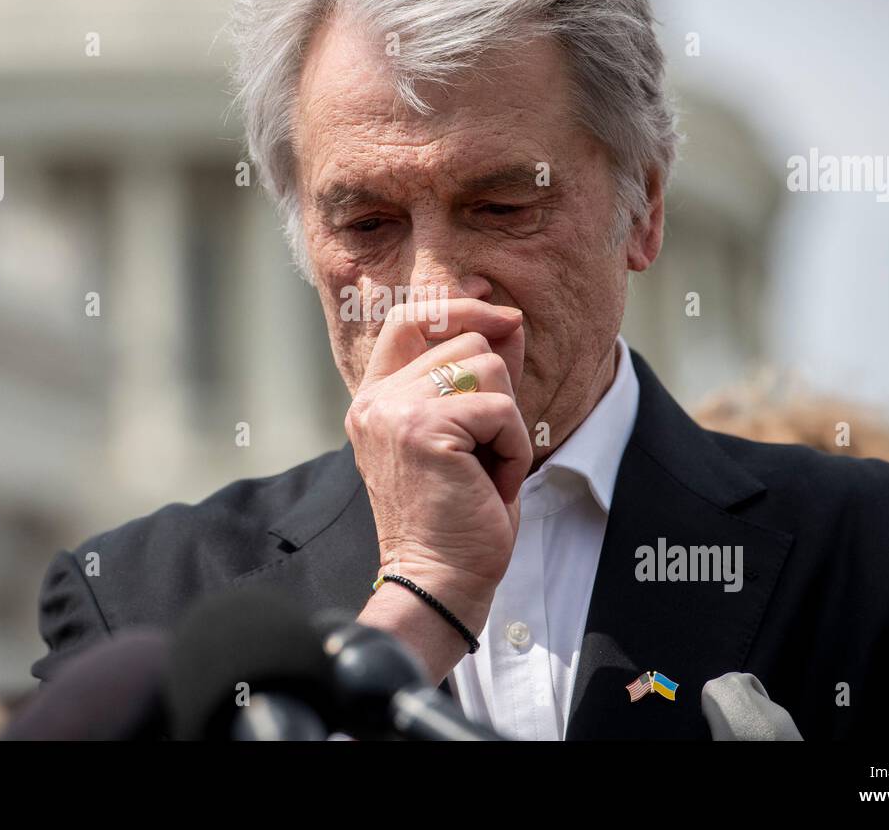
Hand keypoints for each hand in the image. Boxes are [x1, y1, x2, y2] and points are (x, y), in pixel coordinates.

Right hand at [348, 298, 530, 677]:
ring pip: (487, 366)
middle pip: (466, 341)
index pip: (410, 318)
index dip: (460, 308)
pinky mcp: (422, 429)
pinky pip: (500, 408)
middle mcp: (375, 400)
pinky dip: (513, 447)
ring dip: (507, 422)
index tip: (503, 320)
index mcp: (375, 399)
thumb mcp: (470, 433)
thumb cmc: (460, 515)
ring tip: (487, 468)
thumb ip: (480, 374)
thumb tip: (509, 319)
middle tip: (485, 450)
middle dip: (498, 392)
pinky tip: (492, 483)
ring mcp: (393, 412)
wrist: (440, 580)